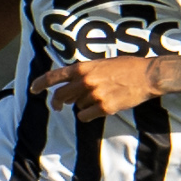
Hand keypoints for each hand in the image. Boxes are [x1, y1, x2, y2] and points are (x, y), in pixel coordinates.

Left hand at [29, 57, 163, 119]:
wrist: (147, 76)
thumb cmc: (126, 67)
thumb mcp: (101, 64)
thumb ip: (84, 74)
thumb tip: (70, 90)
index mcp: (83, 67)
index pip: (54, 76)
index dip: (40, 84)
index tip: (33, 89)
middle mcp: (85, 81)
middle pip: (60, 96)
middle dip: (57, 103)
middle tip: (57, 106)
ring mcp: (94, 95)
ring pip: (77, 107)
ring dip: (83, 106)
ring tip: (99, 98)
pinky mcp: (104, 108)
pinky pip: (86, 116)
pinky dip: (89, 115)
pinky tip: (100, 108)